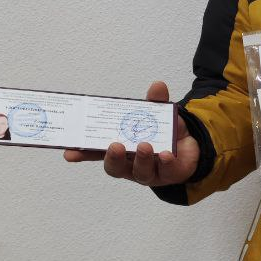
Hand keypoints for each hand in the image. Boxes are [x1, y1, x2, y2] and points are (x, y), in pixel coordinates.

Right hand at [63, 80, 199, 186]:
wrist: (191, 146)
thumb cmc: (163, 132)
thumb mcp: (158, 114)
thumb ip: (155, 102)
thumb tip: (157, 86)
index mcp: (120, 147)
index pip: (97, 152)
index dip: (83, 153)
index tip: (70, 153)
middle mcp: (131, 163)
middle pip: (115, 167)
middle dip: (113, 157)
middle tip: (115, 146)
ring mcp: (148, 171)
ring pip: (140, 172)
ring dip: (141, 158)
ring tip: (144, 146)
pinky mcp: (168, 174)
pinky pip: (165, 170)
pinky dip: (165, 161)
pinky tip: (167, 155)